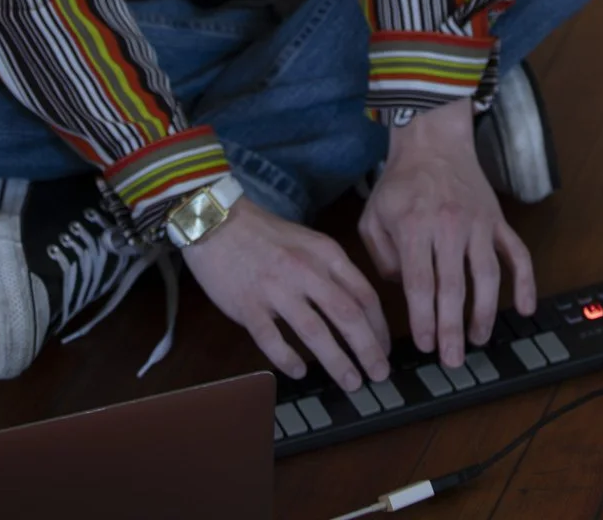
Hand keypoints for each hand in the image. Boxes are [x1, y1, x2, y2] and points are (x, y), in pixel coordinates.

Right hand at [181, 196, 391, 392]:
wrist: (217, 220)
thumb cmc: (264, 233)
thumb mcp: (307, 240)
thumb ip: (331, 269)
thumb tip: (357, 308)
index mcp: (324, 253)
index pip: (364, 294)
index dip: (380, 327)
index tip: (385, 348)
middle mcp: (305, 270)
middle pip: (347, 315)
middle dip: (368, 349)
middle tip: (379, 374)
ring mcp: (275, 289)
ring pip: (315, 332)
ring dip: (337, 362)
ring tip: (351, 382)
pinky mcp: (248, 306)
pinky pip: (273, 340)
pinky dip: (288, 360)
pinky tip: (299, 372)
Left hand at [358, 98, 535, 367]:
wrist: (433, 139)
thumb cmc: (401, 182)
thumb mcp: (375, 216)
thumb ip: (382, 257)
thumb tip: (402, 291)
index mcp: (415, 227)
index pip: (421, 284)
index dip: (424, 319)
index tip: (424, 345)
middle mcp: (449, 226)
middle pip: (454, 287)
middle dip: (453, 329)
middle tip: (453, 359)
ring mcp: (478, 224)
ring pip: (488, 276)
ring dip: (485, 313)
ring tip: (479, 339)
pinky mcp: (497, 220)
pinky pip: (517, 254)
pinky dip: (526, 282)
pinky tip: (525, 309)